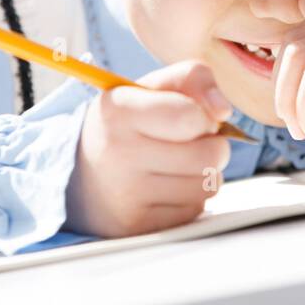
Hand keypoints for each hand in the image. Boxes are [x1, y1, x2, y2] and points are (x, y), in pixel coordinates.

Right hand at [64, 59, 232, 238]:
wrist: (81, 175)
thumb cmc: (128, 125)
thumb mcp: (150, 89)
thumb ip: (192, 78)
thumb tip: (223, 111)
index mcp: (120, 111)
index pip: (190, 116)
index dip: (204, 116)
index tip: (192, 116)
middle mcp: (119, 154)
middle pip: (210, 156)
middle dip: (213, 147)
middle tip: (191, 142)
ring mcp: (128, 195)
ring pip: (208, 186)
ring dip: (203, 174)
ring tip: (175, 165)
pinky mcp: (139, 226)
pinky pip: (195, 210)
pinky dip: (189, 199)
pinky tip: (165, 188)